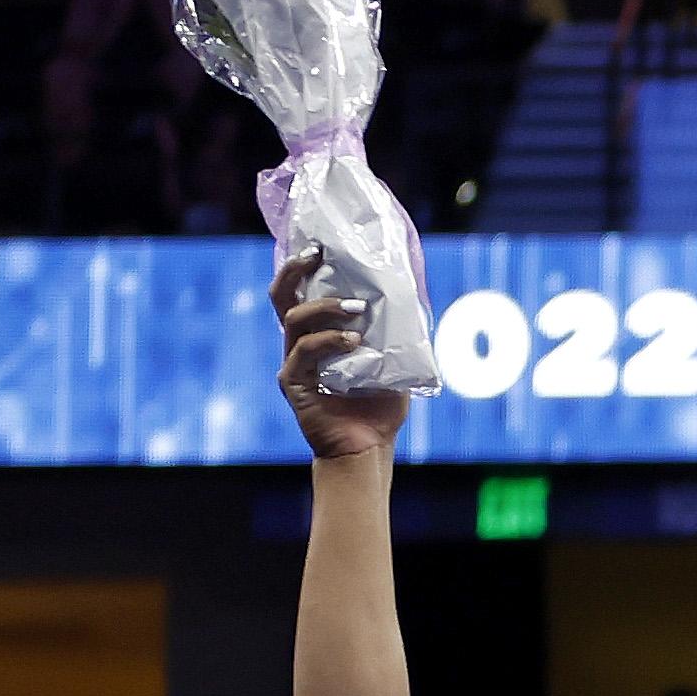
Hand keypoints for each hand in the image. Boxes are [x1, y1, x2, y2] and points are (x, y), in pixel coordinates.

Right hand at [276, 255, 407, 466]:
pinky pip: (304, 351)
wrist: (367, 449)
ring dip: (327, 308)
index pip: (302, 292)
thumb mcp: (393, 362)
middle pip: (282, 295)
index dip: (303, 266)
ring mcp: (293, 361)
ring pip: (294, 318)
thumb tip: (413, 299)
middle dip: (297, 270)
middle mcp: (299, 343)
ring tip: (357, 311)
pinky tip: (354, 343)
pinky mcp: (293, 382)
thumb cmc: (380, 408)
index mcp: (318, 335)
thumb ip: (394, 333)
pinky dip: (330, 342)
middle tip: (319, 256)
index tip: (321, 246)